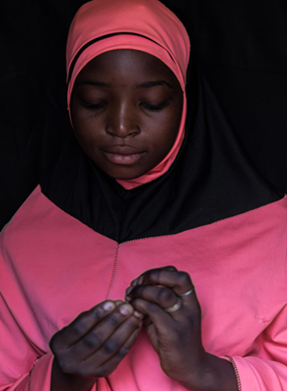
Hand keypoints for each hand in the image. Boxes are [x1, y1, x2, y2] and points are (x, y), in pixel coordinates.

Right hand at [49, 300, 142, 390]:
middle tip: (127, 307)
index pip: (79, 328)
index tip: (111, 302)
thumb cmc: (77, 337)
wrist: (75, 364)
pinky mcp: (103, 372)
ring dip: (125, 329)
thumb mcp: (75, 325)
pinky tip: (136, 326)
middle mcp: (71, 360)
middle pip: (96, 339)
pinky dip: (130, 339)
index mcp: (60, 344)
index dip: (96, 315)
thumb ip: (91, 315)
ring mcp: (87, 369)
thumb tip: (115, 304)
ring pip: (110, 347)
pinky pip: (119, 354)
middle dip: (114, 321)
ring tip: (135, 315)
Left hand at [125, 267, 236, 390]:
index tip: (143, 279)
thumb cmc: (175, 340)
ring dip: (142, 291)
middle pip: (175, 279)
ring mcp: (183, 319)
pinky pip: (154, 311)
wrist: (191, 367)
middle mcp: (190, 307)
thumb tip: (134, 289)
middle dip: (151, 276)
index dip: (159, 272)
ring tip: (130, 295)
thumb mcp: (169, 316)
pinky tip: (133, 307)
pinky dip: (140, 305)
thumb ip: (156, 302)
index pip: (179, 275)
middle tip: (135, 284)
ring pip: (162, 294)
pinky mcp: (173, 333)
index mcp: (190, 300)